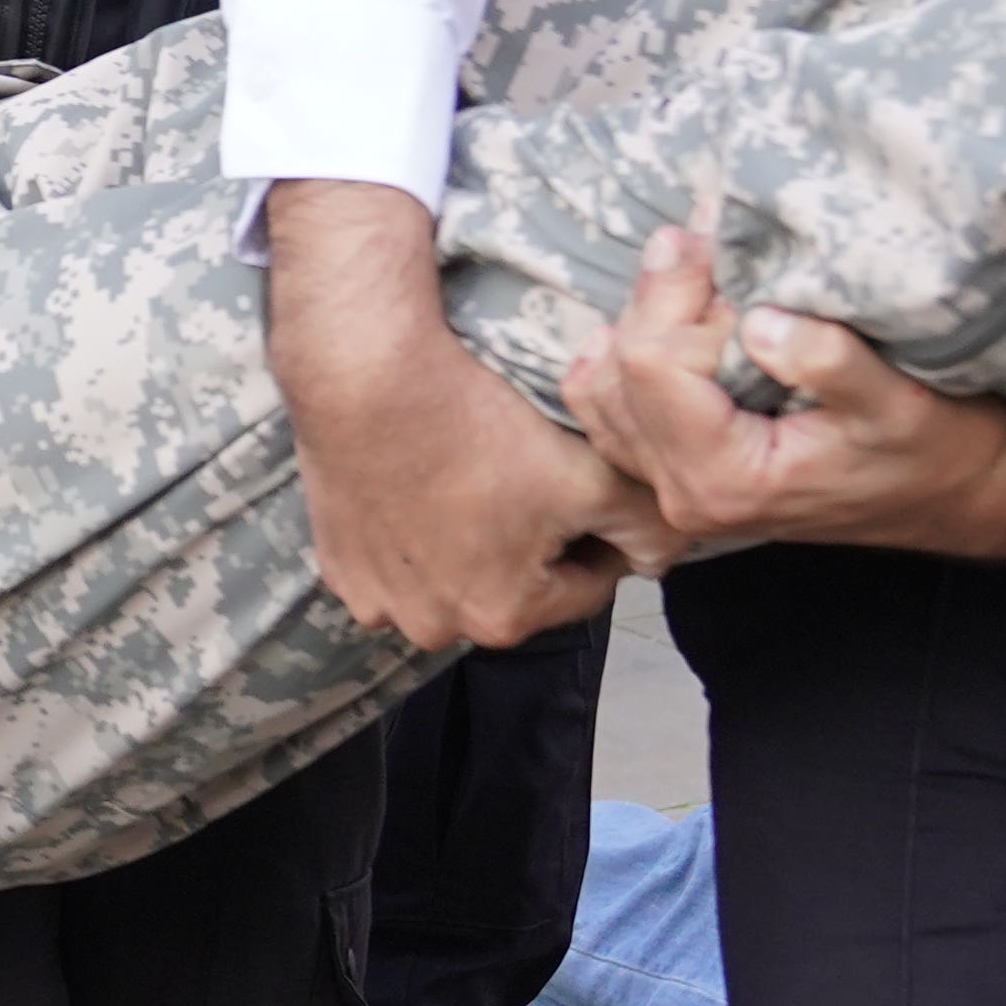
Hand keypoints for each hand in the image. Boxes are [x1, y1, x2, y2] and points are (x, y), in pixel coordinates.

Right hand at [264, 180, 657, 649]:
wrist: (366, 378)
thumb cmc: (477, 428)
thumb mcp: (586, 475)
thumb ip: (646, 525)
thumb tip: (669, 556)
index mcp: (504, 617)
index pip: (586, 587)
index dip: (600, 535)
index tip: (587, 488)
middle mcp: (435, 628)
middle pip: (515, 586)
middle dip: (530, 544)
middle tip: (525, 475)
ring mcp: (376, 600)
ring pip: (451, 575)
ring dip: (468, 542)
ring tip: (469, 476)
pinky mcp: (337, 564)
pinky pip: (393, 561)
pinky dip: (410, 533)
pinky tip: (418, 482)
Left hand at [558, 223, 1005, 559]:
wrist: (955, 496)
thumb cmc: (934, 451)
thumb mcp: (898, 403)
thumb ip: (829, 363)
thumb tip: (759, 322)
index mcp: (725, 478)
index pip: (648, 365)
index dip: (671, 291)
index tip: (709, 237)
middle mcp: (684, 491)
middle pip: (616, 370)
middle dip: (656, 297)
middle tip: (706, 242)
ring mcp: (675, 485)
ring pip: (600, 389)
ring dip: (638, 320)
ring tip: (695, 276)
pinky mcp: (679, 470)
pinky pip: (614, 408)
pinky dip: (626, 354)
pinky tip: (669, 316)